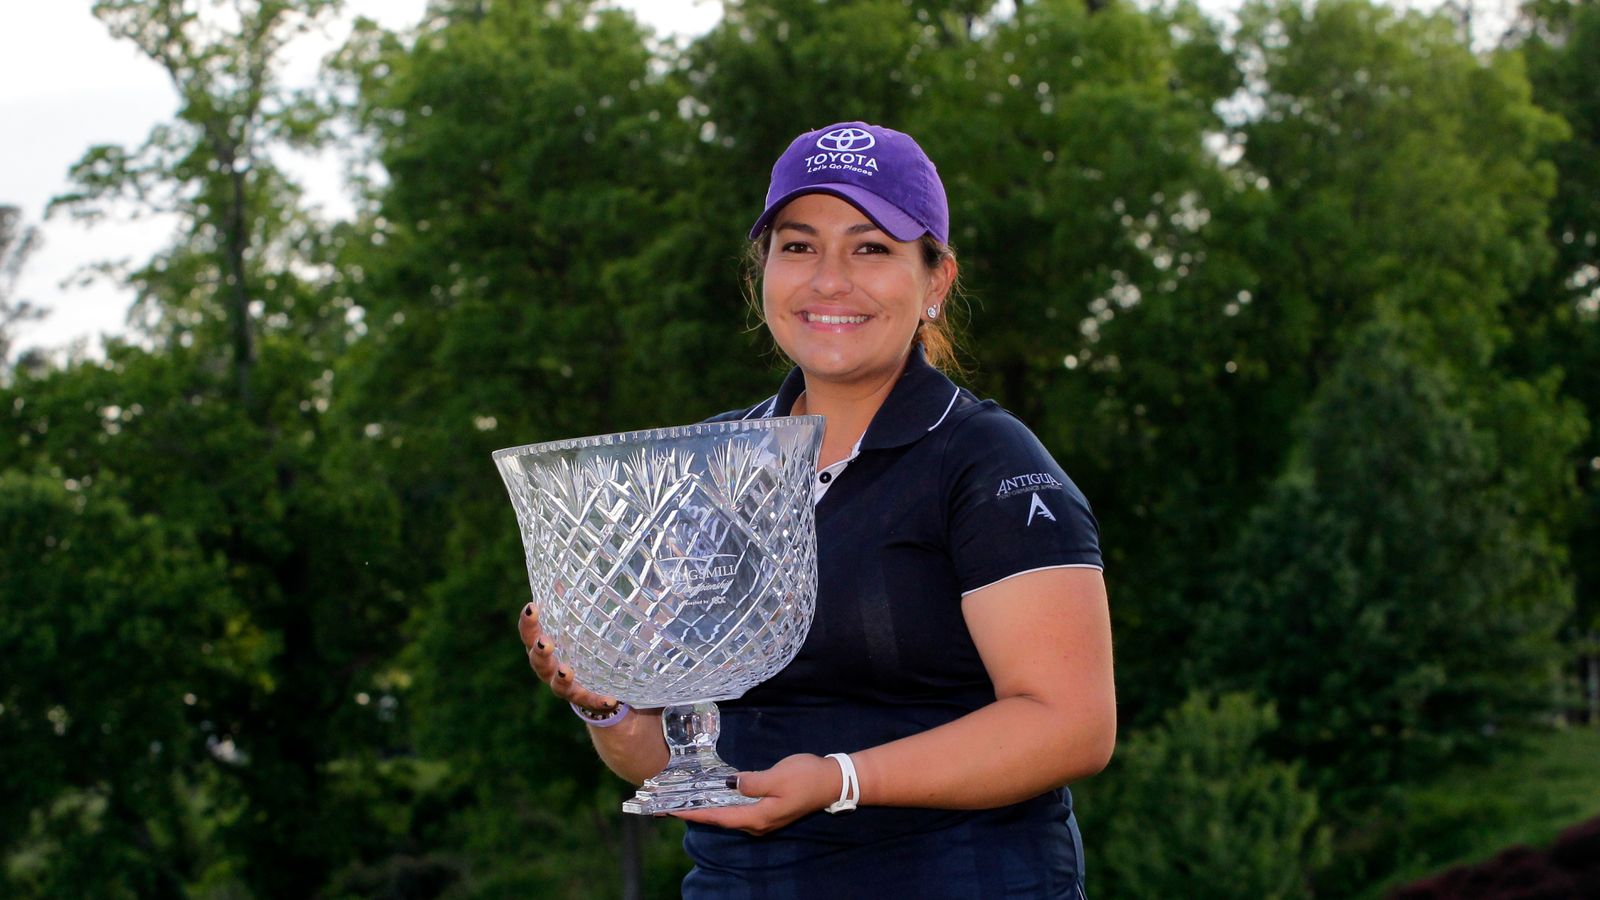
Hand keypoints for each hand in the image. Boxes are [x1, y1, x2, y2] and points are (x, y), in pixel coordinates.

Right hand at [518, 602, 619, 714]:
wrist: (605, 679)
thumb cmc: (588, 642)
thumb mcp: (584, 619)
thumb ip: (577, 599)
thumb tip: (569, 571)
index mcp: (547, 643)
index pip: (530, 632)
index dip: (528, 622)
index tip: (532, 606)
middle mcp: (550, 666)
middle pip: (537, 660)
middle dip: (539, 651)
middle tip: (546, 642)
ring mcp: (566, 686)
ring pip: (557, 685)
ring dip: (561, 678)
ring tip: (567, 671)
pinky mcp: (587, 699)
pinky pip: (590, 702)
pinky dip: (598, 700)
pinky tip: (610, 698)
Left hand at [671, 754, 842, 834]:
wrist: (832, 781)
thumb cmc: (806, 777)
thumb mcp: (778, 777)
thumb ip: (752, 782)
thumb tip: (731, 783)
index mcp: (757, 817)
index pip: (718, 817)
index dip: (694, 814)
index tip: (670, 811)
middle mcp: (757, 823)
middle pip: (720, 819)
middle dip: (696, 812)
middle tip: (671, 804)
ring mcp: (763, 818)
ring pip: (728, 815)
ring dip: (708, 808)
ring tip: (687, 799)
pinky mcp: (768, 810)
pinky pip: (738, 809)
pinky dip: (723, 803)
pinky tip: (714, 794)